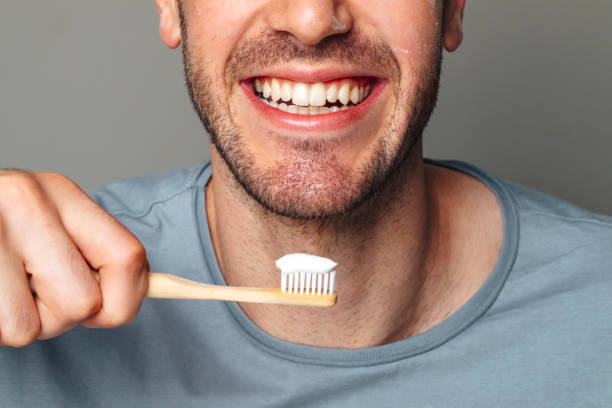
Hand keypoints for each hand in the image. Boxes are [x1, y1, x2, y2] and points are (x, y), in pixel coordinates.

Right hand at [0, 171, 148, 346]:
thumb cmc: (2, 231)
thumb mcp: (50, 225)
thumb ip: (94, 254)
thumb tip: (134, 297)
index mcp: (61, 192)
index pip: (128, 257)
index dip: (128, 299)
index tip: (108, 311)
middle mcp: (24, 201)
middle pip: (82, 303)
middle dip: (61, 315)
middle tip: (33, 290)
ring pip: (35, 327)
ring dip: (21, 321)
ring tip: (2, 287)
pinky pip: (2, 331)